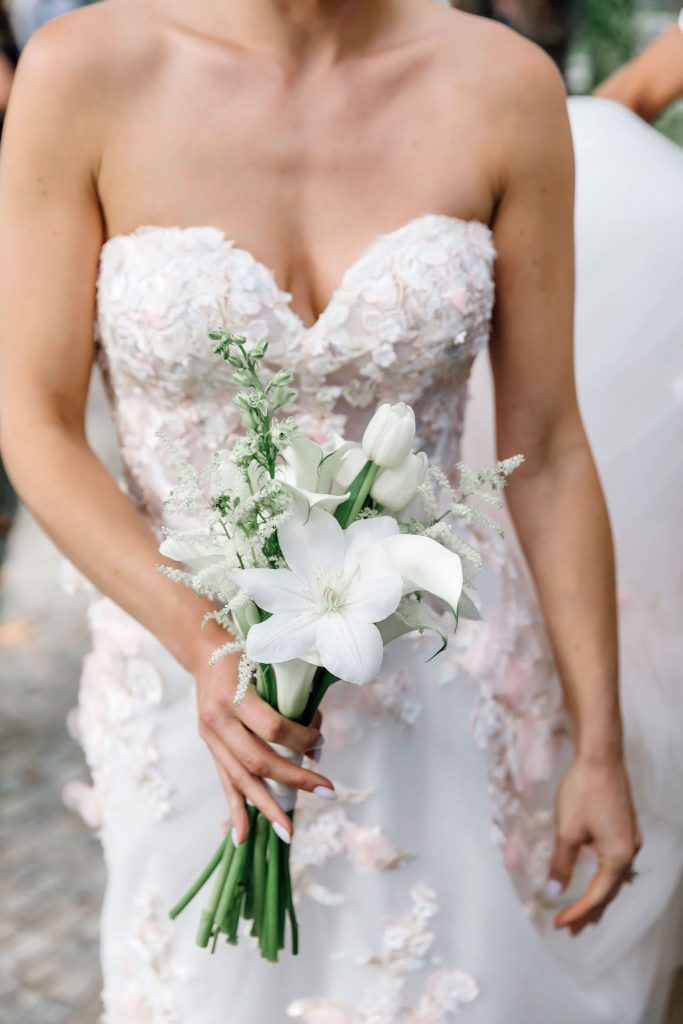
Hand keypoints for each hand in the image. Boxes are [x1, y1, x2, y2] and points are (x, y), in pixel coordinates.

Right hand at [193, 641, 332, 844]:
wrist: (204, 651)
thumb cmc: (245, 654)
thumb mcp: (266, 665)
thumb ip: (288, 696)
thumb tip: (318, 732)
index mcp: (235, 696)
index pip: (274, 729)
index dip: (303, 739)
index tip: (322, 740)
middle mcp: (219, 721)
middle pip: (260, 760)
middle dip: (296, 780)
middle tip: (328, 792)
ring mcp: (211, 738)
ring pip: (241, 780)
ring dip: (268, 807)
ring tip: (288, 832)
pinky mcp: (210, 748)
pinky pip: (224, 784)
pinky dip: (235, 811)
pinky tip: (242, 839)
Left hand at [547, 752, 641, 934]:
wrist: (601, 756)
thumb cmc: (583, 790)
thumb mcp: (567, 830)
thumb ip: (562, 863)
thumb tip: (554, 890)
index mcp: (617, 856)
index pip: (597, 896)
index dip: (577, 912)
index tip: (558, 924)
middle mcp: (630, 851)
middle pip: (610, 891)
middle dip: (590, 911)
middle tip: (572, 930)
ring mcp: (631, 838)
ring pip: (615, 877)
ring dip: (599, 896)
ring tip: (586, 915)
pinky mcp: (626, 827)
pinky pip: (617, 862)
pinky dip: (605, 877)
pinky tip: (599, 878)